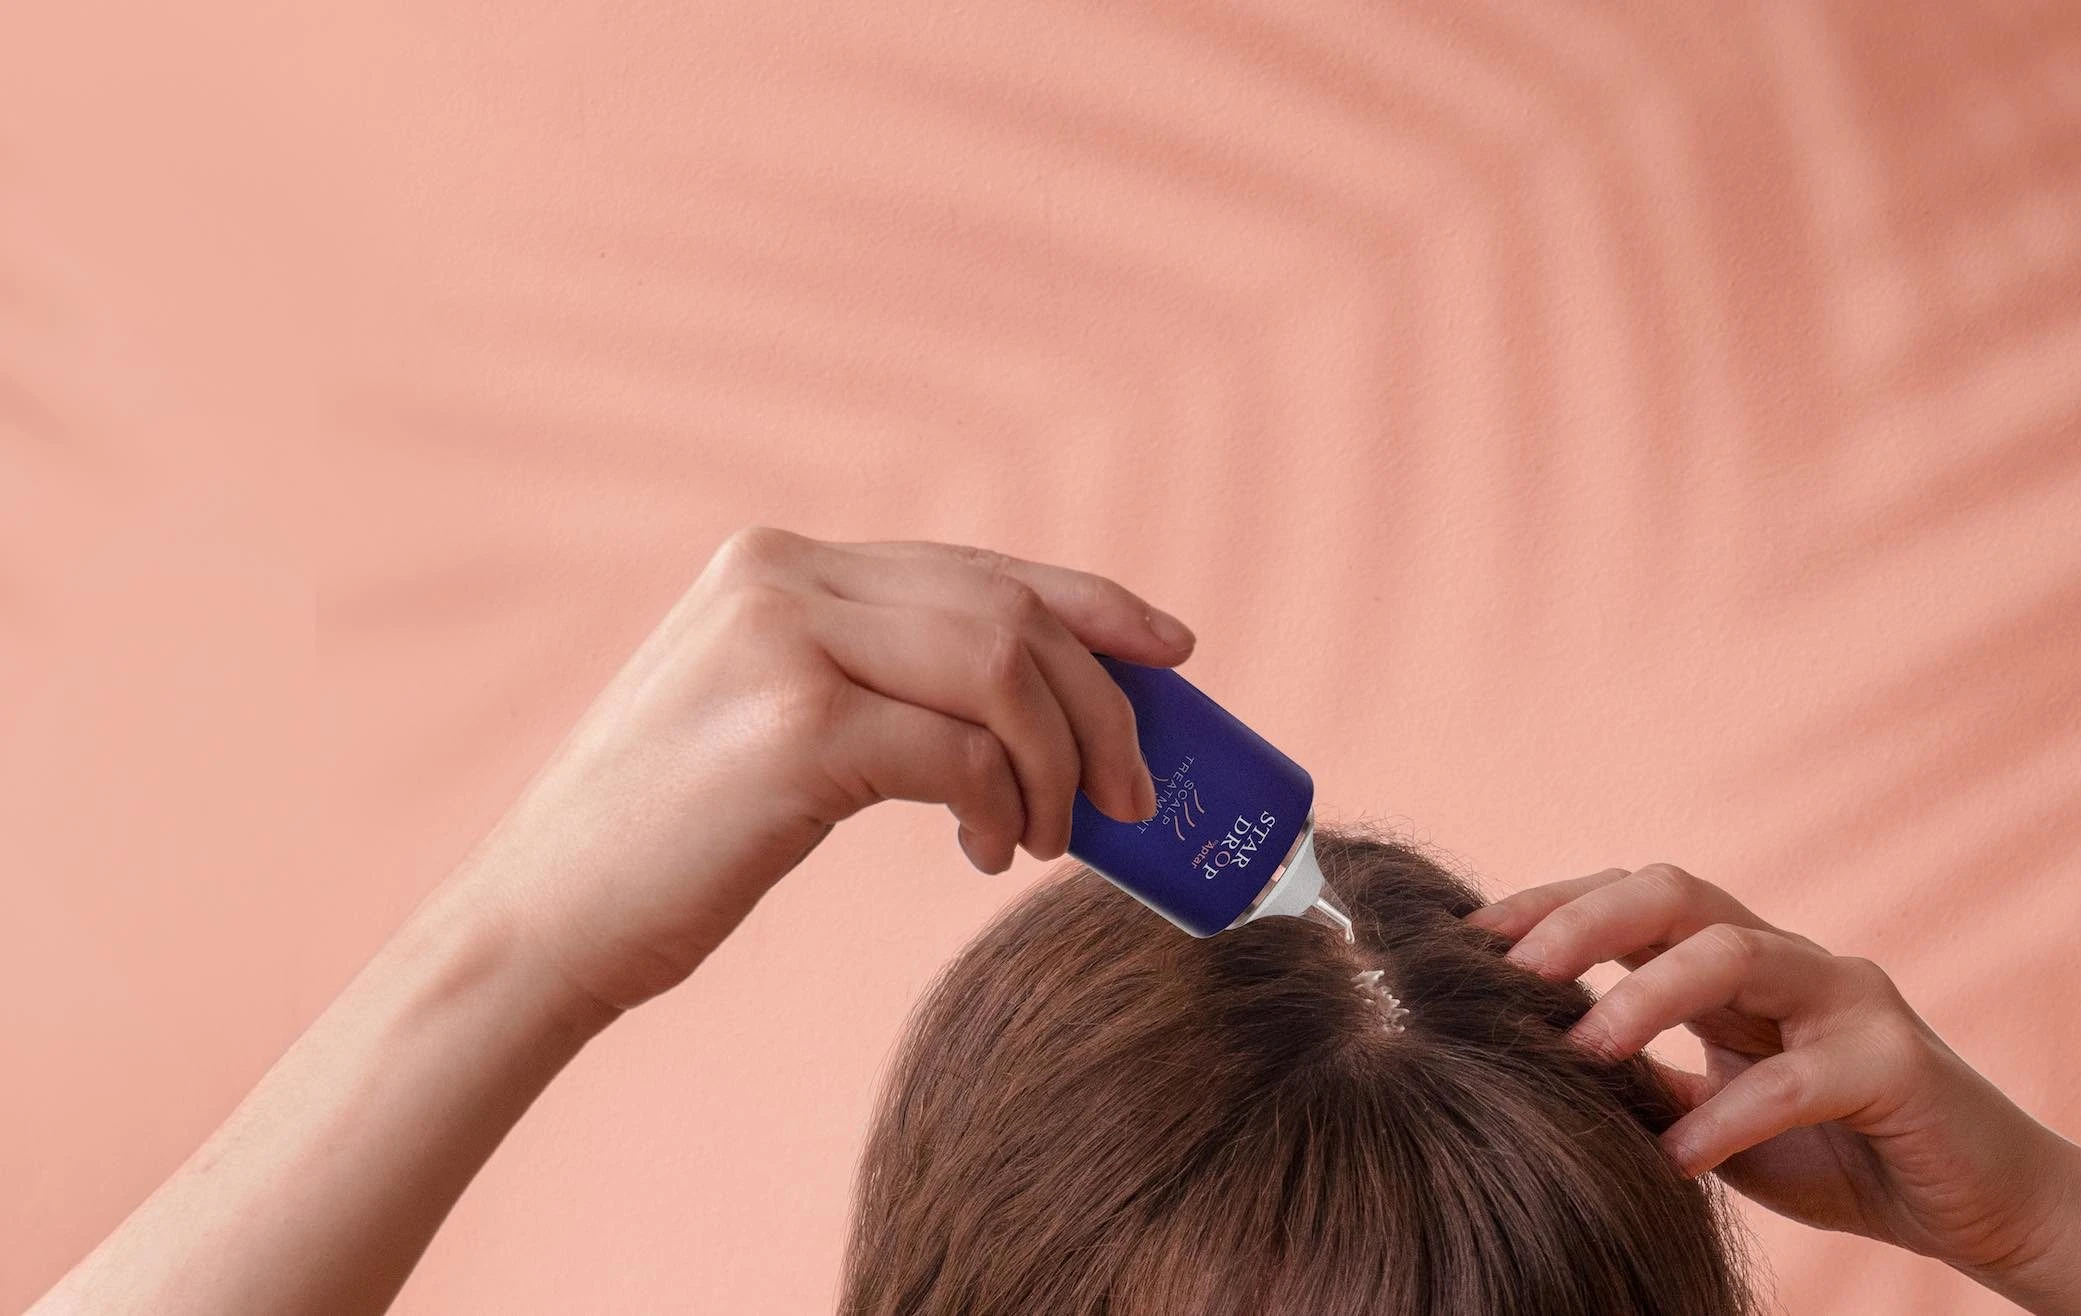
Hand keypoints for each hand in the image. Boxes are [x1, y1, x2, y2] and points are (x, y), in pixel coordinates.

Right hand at [463, 527, 1192, 1013]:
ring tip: (1056, 835)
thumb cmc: (666, 842)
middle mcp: (778, 577)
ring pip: (1004, 666)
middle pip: (1009, 610)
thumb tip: (1029, 715)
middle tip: (1133, 794)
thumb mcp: (764, 719)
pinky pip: (965, 752)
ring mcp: (781, 644)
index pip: (975, 565)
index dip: (1090, 602)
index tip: (1169, 649)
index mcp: (774, 563)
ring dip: (1063, 759)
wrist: (538, 922)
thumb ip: (870, 680)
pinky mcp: (794, 731)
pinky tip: (994, 852)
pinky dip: (1007, 805)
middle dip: (1102, 701)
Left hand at [1468, 865, 2080, 1311]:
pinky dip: (1729, 1116)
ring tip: (1581, 1052)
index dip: (1547, 907)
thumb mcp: (1707, 1114)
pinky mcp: (1896, 1065)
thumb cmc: (1829, 1152)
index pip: (1628, 901)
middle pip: (1676, 894)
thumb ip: (1637, 1080)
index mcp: (1731, 964)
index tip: (1465, 938)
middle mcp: (1786, 959)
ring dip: (1646, 997)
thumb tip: (1517, 1063)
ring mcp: (1846, 999)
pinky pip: (1798, 1078)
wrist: (1972, 1205)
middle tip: (1510, 972)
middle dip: (1585, 920)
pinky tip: (1676, 1156)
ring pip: (1737, 954)